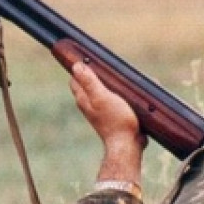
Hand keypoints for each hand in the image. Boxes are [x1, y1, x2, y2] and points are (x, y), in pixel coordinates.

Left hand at [69, 62, 145, 183]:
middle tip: (105, 65)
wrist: (127, 145)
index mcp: (84, 99)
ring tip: (118, 77)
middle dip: (94, 74)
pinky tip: (128, 93)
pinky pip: (113, 101)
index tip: (87, 58)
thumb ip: (89, 82)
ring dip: (108, 84)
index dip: (79, 68)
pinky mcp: (113, 117)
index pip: (75, 79)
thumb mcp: (102, 97)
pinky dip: (117, 95)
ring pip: (100, 92)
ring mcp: (100, 112)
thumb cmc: (116, 120)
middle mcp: (89, 105)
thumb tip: (76, 65)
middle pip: (87, 85)